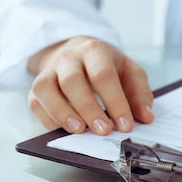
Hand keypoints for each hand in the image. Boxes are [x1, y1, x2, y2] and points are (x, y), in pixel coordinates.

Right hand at [27, 36, 153, 134]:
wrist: (77, 53)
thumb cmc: (107, 66)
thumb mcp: (130, 72)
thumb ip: (140, 94)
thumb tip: (146, 117)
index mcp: (95, 50)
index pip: (103, 75)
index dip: (115, 102)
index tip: (125, 125)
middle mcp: (69, 58)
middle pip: (72, 81)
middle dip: (89, 109)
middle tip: (104, 131)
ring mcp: (49, 71)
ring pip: (46, 89)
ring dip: (62, 113)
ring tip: (79, 131)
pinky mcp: (37, 87)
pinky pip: (35, 103)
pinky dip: (47, 119)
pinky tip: (63, 131)